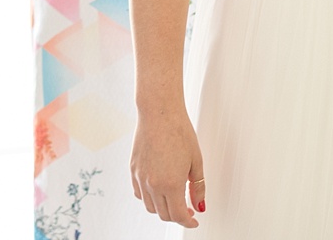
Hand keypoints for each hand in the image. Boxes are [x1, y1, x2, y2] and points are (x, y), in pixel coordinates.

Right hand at [130, 107, 205, 227]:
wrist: (159, 112)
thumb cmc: (179, 130)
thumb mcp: (196, 161)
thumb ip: (198, 187)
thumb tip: (199, 205)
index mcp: (171, 183)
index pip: (178, 216)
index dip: (188, 221)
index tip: (193, 220)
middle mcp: (153, 184)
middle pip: (164, 214)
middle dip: (177, 216)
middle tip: (187, 209)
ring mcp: (140, 177)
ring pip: (150, 206)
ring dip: (163, 208)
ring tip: (173, 198)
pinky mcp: (133, 169)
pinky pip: (139, 193)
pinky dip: (149, 198)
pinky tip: (158, 189)